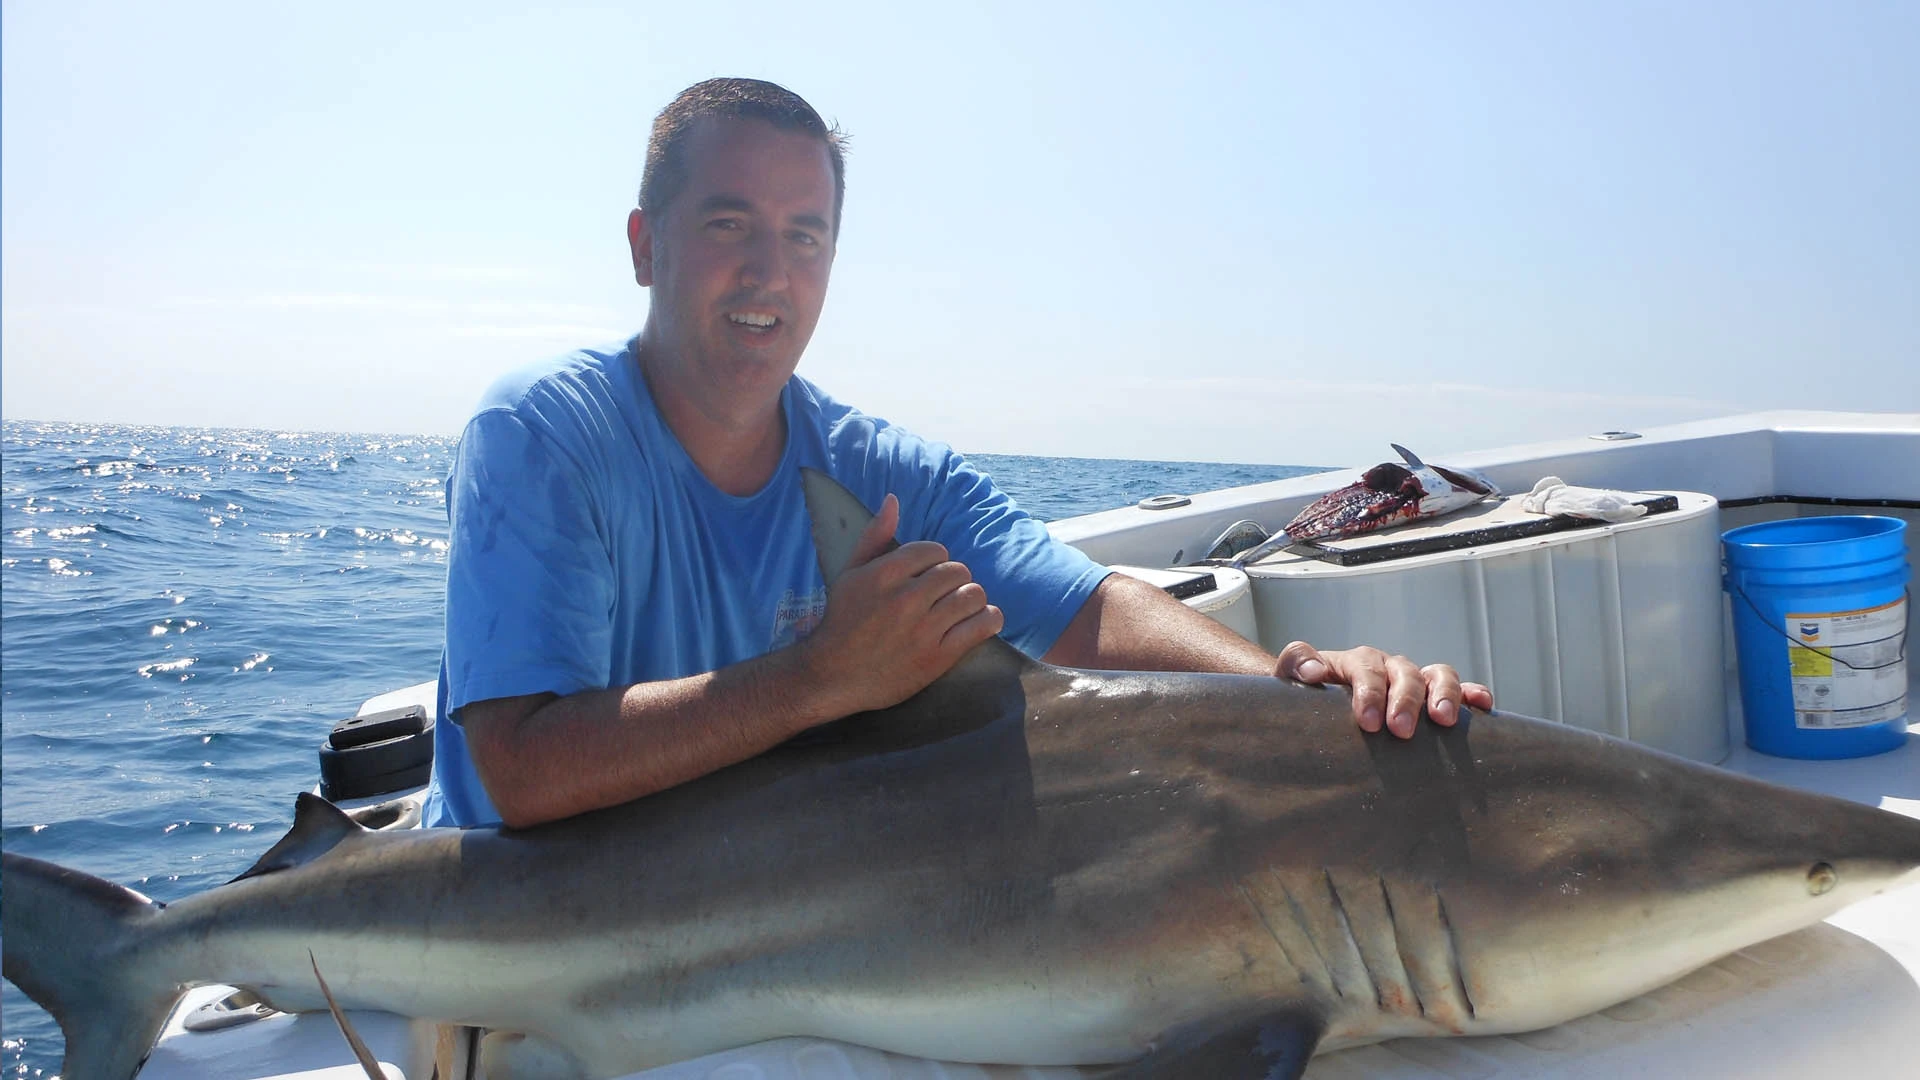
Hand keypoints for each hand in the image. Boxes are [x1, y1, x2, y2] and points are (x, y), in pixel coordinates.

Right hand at [797, 493, 1003, 715]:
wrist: (834, 675)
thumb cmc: (842, 622)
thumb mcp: (850, 574)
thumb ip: (874, 536)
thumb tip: (893, 500)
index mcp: (884, 574)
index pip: (934, 550)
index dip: (936, 560)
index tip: (929, 575)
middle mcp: (905, 598)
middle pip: (957, 571)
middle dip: (954, 580)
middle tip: (945, 594)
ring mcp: (923, 629)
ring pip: (973, 595)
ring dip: (972, 598)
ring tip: (960, 607)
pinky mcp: (937, 657)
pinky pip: (981, 626)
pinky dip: (988, 619)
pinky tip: (979, 621)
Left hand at [1274, 641, 1493, 737]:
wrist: (1319, 700)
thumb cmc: (1307, 693)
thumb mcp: (1290, 676)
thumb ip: (1297, 664)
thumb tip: (1314, 672)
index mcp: (1357, 662)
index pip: (1367, 671)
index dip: (1370, 693)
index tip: (1369, 723)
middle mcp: (1390, 666)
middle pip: (1405, 673)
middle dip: (1406, 701)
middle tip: (1401, 731)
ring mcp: (1414, 679)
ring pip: (1438, 675)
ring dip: (1444, 695)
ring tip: (1443, 721)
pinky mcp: (1432, 696)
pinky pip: (1460, 688)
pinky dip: (1472, 694)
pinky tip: (1482, 707)